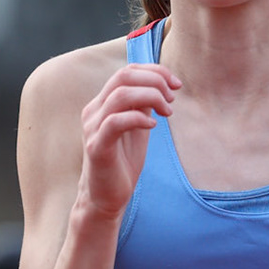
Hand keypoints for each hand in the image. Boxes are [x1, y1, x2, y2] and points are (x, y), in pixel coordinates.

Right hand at [78, 63, 178, 216]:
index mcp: (103, 103)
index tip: (176, 84)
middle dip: (155, 81)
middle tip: (172, 99)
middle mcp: (94, 111)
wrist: (106, 197)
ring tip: (167, 112)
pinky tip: (154, 125)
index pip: (127, 72)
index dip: (154, 71)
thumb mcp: (137, 127)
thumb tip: (160, 85)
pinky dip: (138, 118)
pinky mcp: (96, 147)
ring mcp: (93, 128)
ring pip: (120, 95)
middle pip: (123, 77)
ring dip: (151, 97)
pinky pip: (115, 122)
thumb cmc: (123, 161)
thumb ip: (142, 105)